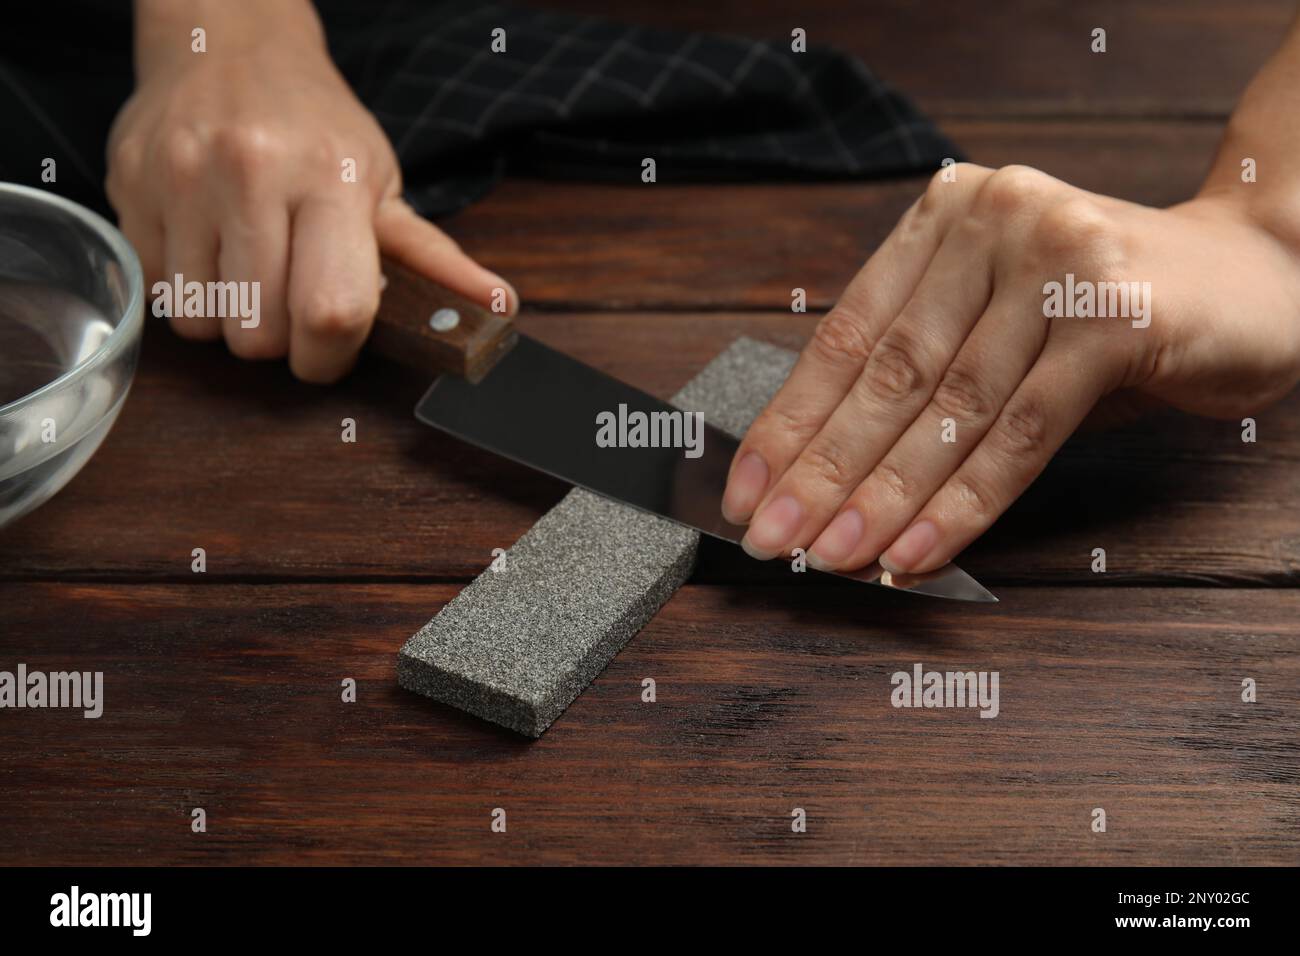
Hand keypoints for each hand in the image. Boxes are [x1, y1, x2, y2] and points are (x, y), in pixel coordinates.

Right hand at [107, 0, 514, 382]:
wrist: (228, 44)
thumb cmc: (316, 126)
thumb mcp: (382, 182)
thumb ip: (433, 257)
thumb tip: (499, 307)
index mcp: (329, 180)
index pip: (332, 312)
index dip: (330, 358)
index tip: (329, 351)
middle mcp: (251, 174)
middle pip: (260, 333)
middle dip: (279, 341)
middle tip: (289, 300)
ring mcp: (181, 178)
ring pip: (202, 324)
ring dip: (229, 320)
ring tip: (249, 270)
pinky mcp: (129, 185)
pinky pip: (159, 293)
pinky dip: (187, 293)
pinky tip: (209, 250)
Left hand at [721, 163, 1299, 574]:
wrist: (1259, 278)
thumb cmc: (1111, 315)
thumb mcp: (1002, 322)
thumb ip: (927, 371)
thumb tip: (827, 475)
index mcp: (948, 218)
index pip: (848, 336)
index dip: (791, 422)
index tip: (746, 490)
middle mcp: (995, 222)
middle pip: (888, 375)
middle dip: (821, 471)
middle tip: (772, 539)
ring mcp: (1057, 262)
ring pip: (948, 411)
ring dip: (881, 499)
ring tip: (830, 558)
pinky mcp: (1114, 318)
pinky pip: (1018, 435)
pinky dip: (960, 505)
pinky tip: (912, 554)